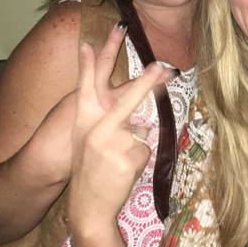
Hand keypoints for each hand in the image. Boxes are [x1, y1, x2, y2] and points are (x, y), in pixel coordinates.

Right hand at [68, 24, 171, 231]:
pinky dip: (140, 161)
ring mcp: (114, 142)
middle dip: (147, 82)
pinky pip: (145, 150)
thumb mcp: (87, 141)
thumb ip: (105, 122)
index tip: (91, 41)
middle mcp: (97, 127)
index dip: (88, 62)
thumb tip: (135, 117)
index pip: (86, 85)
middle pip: (128, 99)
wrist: (87, 205)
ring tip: (117, 164)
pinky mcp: (129, 157)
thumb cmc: (89, 170)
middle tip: (163, 67)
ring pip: (141, 133)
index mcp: (84, 120)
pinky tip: (124, 172)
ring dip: (136, 147)